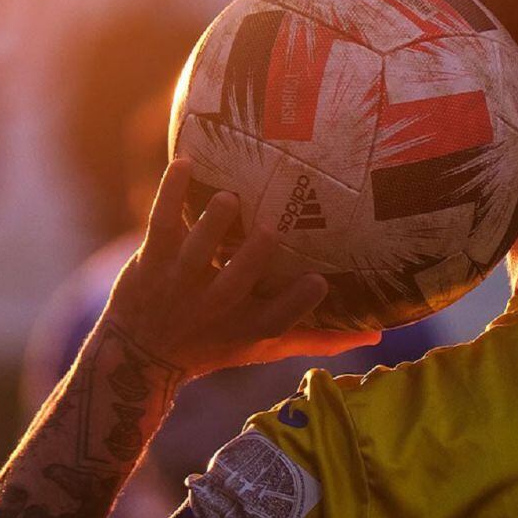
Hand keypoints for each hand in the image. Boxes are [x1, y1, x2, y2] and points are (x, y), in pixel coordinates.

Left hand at [101, 159, 379, 379]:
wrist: (140, 354)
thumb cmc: (216, 343)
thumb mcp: (265, 345)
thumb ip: (318, 338)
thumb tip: (378, 333)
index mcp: (247, 329)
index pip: (276, 321)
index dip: (297, 304)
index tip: (321, 282)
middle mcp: (213, 309)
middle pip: (233, 287)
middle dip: (250, 260)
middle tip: (271, 231)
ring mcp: (179, 284)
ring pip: (194, 253)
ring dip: (210, 225)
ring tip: (229, 198)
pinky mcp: (152, 259)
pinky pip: (161, 223)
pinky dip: (170, 193)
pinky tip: (184, 162)